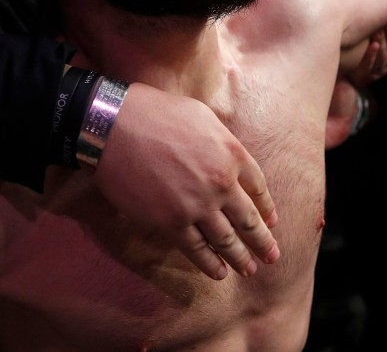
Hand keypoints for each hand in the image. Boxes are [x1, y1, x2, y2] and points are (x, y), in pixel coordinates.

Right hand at [93, 83, 279, 280]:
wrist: (114, 127)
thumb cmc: (155, 113)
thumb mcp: (202, 116)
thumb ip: (221, 142)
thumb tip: (228, 159)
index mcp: (232, 154)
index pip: (258, 188)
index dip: (266, 207)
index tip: (271, 220)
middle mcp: (221, 183)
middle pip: (249, 219)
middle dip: (262, 241)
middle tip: (272, 256)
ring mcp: (197, 206)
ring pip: (226, 239)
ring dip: (241, 257)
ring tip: (249, 269)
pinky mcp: (171, 222)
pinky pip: (197, 249)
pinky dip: (210, 264)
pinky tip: (219, 273)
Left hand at [348, 18, 386, 86]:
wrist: (337, 58)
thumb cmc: (356, 36)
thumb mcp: (368, 23)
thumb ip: (379, 12)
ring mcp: (377, 70)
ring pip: (385, 57)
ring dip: (383, 43)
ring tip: (378, 30)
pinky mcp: (363, 77)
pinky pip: (369, 68)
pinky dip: (371, 57)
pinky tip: (372, 46)